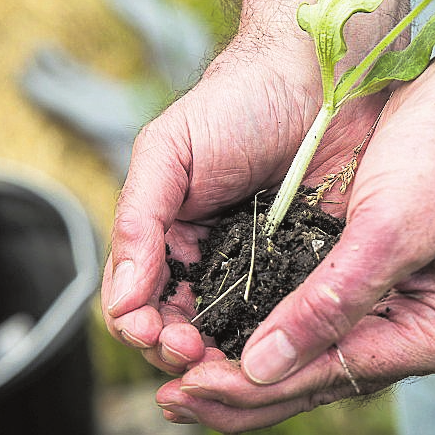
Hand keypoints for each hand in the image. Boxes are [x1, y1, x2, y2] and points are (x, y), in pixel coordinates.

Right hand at [100, 33, 387, 374]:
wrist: (315, 76)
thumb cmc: (236, 104)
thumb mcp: (168, 152)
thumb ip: (137, 220)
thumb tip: (119, 300)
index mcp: (173, 235)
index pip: (144, 300)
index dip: (142, 325)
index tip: (153, 333)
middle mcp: (217, 258)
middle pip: (186, 326)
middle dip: (177, 348)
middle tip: (190, 351)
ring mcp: (266, 265)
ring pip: (236, 331)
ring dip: (222, 354)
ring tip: (222, 358)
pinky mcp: (314, 264)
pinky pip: (291, 312)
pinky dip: (276, 336)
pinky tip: (272, 344)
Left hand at [154, 5, 434, 431]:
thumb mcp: (387, 229)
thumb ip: (330, 305)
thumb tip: (262, 367)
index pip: (335, 372)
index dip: (259, 383)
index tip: (188, 384)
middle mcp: (417, 332)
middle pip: (317, 377)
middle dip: (242, 391)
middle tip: (169, 398)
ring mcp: (394, 308)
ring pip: (307, 357)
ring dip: (244, 369)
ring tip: (178, 385)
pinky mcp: (368, 281)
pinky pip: (308, 320)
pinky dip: (262, 330)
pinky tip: (217, 340)